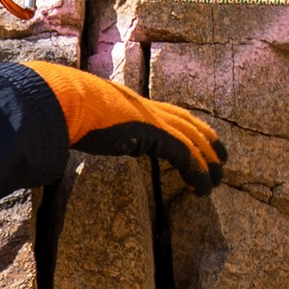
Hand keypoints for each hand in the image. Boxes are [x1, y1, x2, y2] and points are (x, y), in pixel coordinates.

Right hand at [23, 59, 227, 185]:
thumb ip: (90, 125)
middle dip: (209, 141)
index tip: (197, 140)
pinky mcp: (156, 135)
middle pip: (189, 124)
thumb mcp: (82, 116)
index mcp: (133, 104)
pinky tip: (203, 189)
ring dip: (209, 162)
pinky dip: (198, 172)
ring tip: (218, 180)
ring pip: (194, 141)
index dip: (186, 127)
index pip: (169, 114)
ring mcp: (154, 120)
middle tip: (223, 158)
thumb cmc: (66, 107)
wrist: (68, 99)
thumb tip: (77, 133)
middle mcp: (149, 109)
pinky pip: (186, 156)